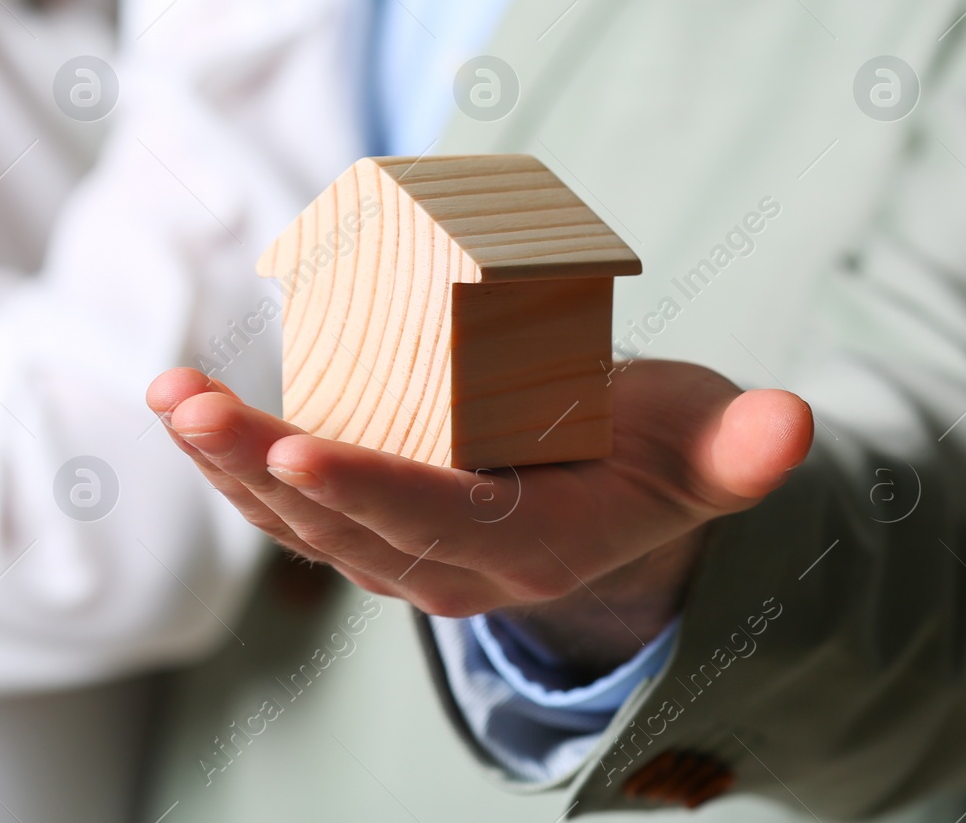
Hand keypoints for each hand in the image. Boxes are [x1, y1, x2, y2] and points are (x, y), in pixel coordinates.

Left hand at [147, 360, 812, 672]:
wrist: (620, 513)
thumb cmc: (656, 462)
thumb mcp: (703, 452)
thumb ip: (739, 450)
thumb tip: (793, 423)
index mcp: (533, 547)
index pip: (440, 521)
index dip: (368, 486)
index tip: (294, 443)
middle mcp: (456, 565)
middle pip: (344, 523)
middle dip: (258, 467)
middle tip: (191, 404)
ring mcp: (407, 552)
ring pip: (304, 522)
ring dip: (227, 465)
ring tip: (172, 399)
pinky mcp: (378, 525)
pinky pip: (297, 509)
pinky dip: (240, 466)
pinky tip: (190, 417)